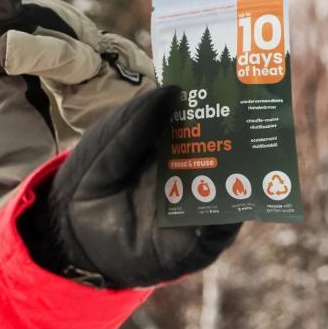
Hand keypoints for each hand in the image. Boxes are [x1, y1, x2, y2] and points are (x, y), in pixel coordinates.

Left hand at [38, 85, 239, 287]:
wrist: (66, 232)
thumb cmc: (88, 180)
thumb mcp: (109, 142)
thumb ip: (137, 120)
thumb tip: (174, 90)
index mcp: (175, 147)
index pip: (208, 124)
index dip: (224, 105)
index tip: (240, 82)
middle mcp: (192, 177)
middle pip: (228, 156)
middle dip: (245, 137)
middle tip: (261, 114)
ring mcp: (194, 212)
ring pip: (231, 193)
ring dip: (244, 176)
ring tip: (255, 154)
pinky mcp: (188, 247)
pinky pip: (216, 234)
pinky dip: (227, 218)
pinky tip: (234, 202)